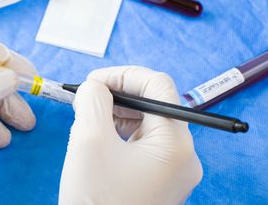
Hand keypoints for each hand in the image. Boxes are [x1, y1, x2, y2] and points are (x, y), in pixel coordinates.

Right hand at [59, 66, 201, 204]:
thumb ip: (93, 100)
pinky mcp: (158, 180)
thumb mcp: (88, 140)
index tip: (92, 82)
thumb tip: (96, 86)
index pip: (157, 85)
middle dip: (117, 94)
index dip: (123, 75)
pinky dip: (118, 132)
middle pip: (153, 104)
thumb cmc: (95, 200)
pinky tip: (97, 137)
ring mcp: (171, 170)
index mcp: (175, 143)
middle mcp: (182, 155)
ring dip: (116, 113)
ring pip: (146, 123)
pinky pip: (141, 144)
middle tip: (86, 98)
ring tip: (87, 118)